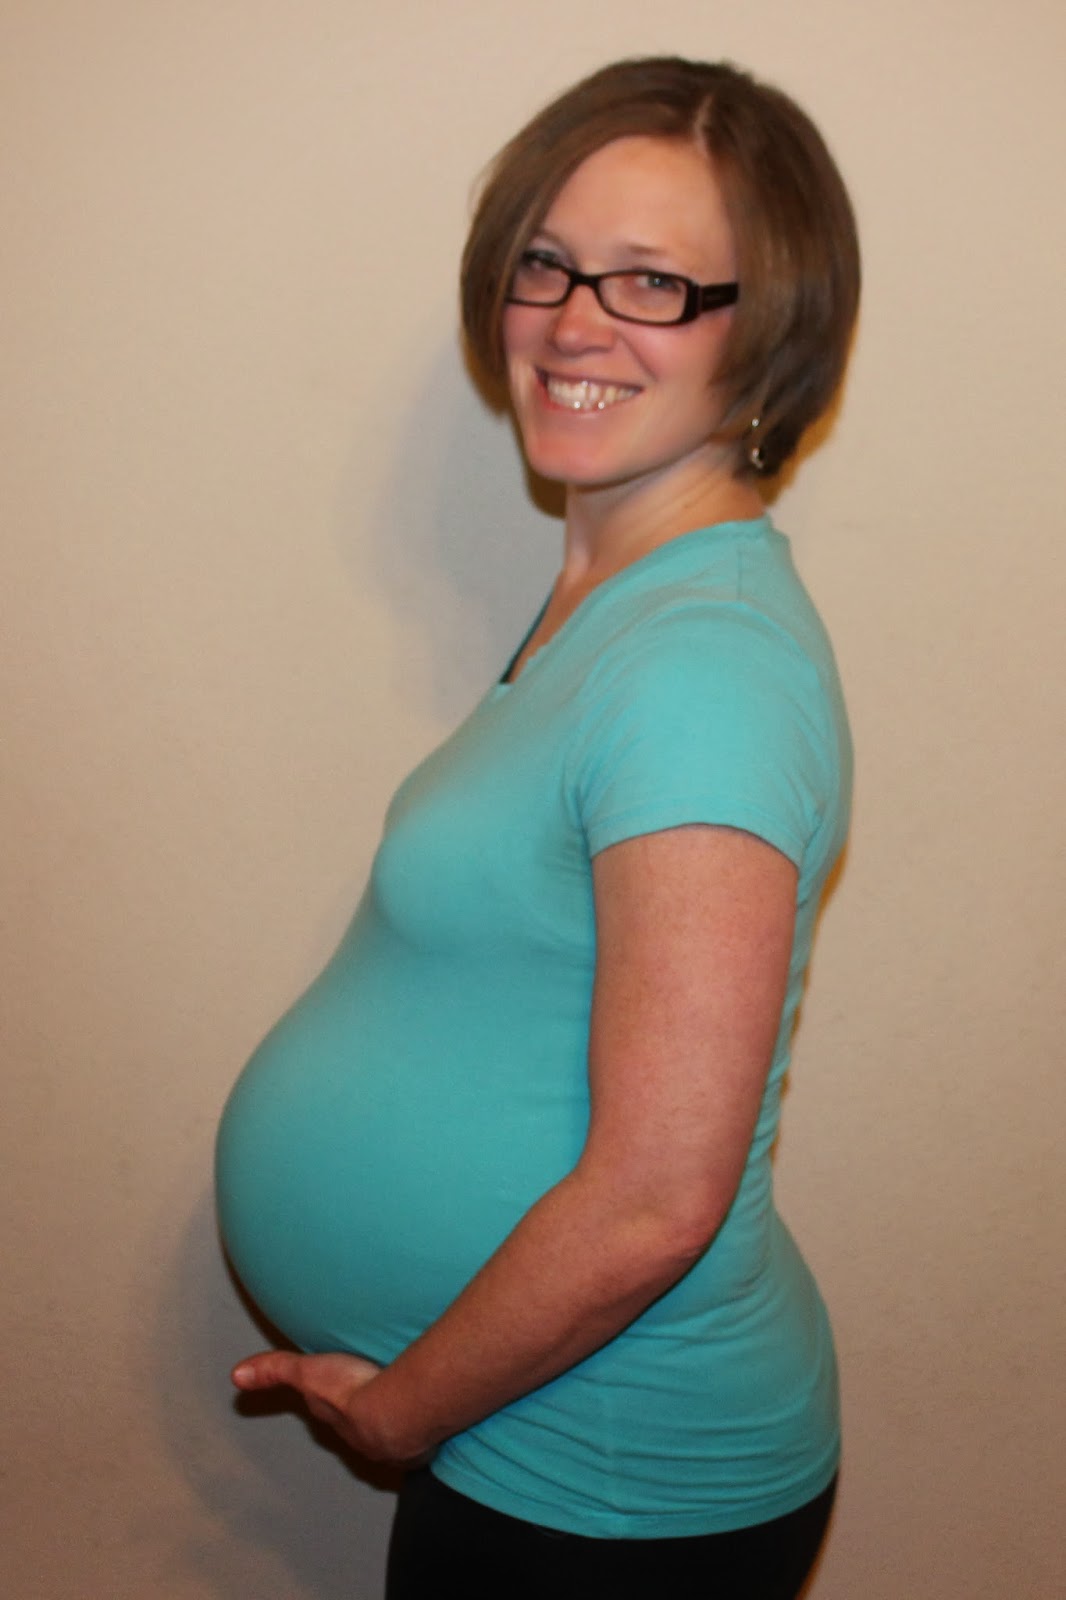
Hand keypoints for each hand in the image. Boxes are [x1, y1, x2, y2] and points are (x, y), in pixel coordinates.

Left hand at [231, 1350, 425, 1463]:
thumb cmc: (354, 1390)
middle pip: (356, 1425)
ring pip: (387, 1436)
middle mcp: (358, 1436)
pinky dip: (419, 1439)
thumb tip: (235, 1374)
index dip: (328, 1397)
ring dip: (392, 1425)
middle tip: (371, 1396)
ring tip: (402, 1411)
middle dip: (361, 1414)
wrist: (397, 1412)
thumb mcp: (307, 1370)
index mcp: (334, 1416)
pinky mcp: (416, 1452)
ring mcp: (388, 1447)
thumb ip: (275, 1369)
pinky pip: (416, 1446)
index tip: (332, 1389)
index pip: (327, 1408)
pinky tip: (426, 1430)